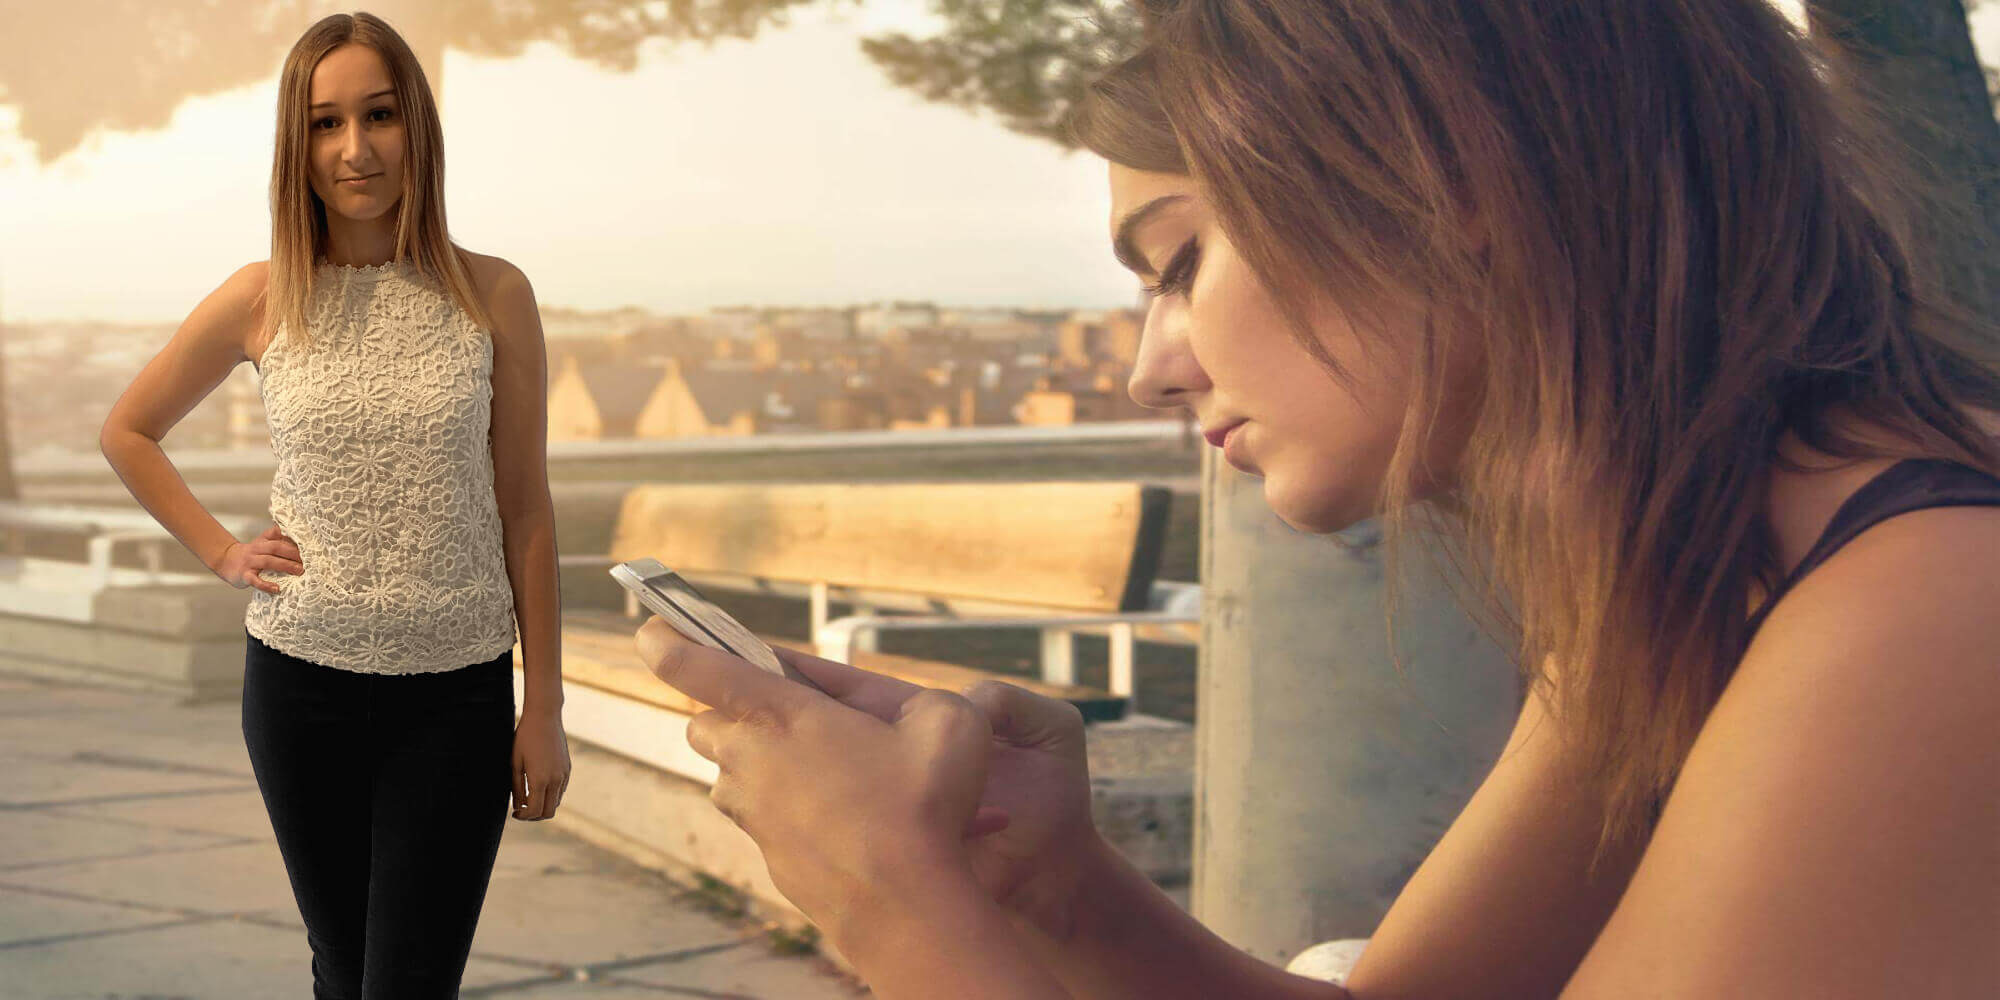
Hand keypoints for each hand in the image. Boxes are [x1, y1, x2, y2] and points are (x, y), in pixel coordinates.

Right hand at [213, 523, 302, 593]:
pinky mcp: (244, 575)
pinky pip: (255, 580)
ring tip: (300, 571)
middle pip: (276, 547)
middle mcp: (256, 549)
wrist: (225, 560)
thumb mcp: (262, 542)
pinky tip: (277, 589)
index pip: (278, 535)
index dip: (292, 538)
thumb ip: (277, 540)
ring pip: (268, 561)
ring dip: (285, 565)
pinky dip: (266, 585)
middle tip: (309, 560)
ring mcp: (249, 562)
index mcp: (262, 540)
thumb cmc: (250, 553)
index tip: (307, 543)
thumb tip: (299, 540)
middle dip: (293, 553)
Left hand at [511, 707, 570, 820]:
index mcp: (540, 780)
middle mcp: (555, 780)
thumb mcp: (515, 763)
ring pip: (556, 802)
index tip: (515, 813)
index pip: (534, 811)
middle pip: (548, 812)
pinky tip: (540, 787)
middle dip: (534, 816)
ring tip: (529, 799)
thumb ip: (516, 787)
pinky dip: (551, 795)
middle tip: (522, 811)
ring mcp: (564, 774)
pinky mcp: (567, 769)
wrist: (544, 717)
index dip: (523, 817)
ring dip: (543, 806)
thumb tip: (518, 805)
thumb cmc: (525, 738)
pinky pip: (561, 790)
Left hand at [634, 617, 1099, 942]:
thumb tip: (917, 714)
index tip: (650, 627)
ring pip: (727, 774)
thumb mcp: (949, 726)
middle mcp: (752, 762)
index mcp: (782, 714)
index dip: (668, 641)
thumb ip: (927, 703)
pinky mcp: (767, 854)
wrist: (904, 907)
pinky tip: (836, 815)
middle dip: (727, 707)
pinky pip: (760, 819)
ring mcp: (753, 814)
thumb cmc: (923, 808)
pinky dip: (783, 808)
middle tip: (779, 707)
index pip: (697, 667)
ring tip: (816, 764)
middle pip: (703, 722)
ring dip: (754, 761)